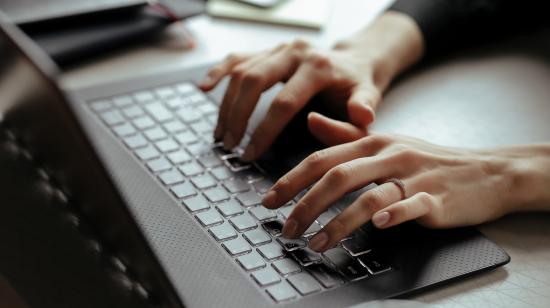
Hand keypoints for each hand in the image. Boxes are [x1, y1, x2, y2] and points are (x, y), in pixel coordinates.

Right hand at [199, 12, 423, 159]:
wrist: (356, 61)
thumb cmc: (359, 88)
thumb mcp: (368, 103)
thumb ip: (353, 118)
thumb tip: (316, 123)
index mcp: (319, 66)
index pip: (283, 102)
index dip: (263, 131)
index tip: (250, 154)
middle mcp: (296, 51)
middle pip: (254, 81)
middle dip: (237, 117)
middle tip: (229, 145)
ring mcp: (279, 48)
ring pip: (242, 71)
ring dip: (226, 104)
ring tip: (221, 134)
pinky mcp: (269, 50)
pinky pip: (238, 58)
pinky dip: (218, 71)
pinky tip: (204, 87)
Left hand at [261, 134, 548, 251]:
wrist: (485, 170)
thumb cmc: (428, 159)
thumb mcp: (386, 142)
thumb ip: (346, 135)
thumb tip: (310, 121)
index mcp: (372, 142)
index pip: (322, 159)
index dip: (291, 180)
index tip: (268, 201)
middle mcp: (389, 155)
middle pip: (338, 177)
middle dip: (306, 204)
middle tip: (287, 228)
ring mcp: (413, 176)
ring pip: (368, 196)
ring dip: (338, 222)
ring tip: (316, 243)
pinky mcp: (436, 198)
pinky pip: (411, 205)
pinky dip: (393, 215)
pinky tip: (377, 226)